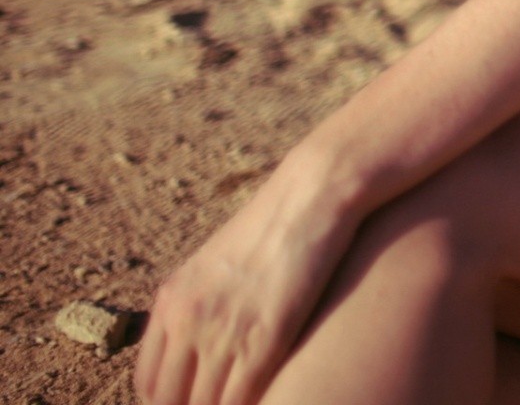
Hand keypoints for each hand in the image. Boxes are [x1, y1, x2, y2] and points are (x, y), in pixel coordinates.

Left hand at [135, 160, 358, 404]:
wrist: (310, 195)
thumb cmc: (275, 225)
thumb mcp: (216, 263)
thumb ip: (199, 304)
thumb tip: (202, 342)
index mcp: (169, 302)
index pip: (147, 381)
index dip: (168, 402)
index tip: (195, 400)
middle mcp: (186, 320)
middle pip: (169, 400)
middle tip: (221, 401)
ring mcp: (223, 332)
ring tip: (245, 399)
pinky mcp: (264, 339)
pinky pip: (241, 398)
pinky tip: (271, 397)